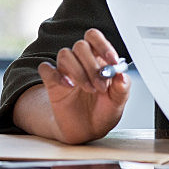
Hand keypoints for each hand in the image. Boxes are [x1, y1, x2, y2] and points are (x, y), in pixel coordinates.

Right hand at [32, 28, 131, 143]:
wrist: (88, 131)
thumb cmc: (104, 111)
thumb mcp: (118, 102)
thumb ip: (122, 87)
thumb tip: (122, 74)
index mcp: (99, 59)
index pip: (95, 38)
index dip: (103, 45)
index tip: (112, 61)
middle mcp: (81, 61)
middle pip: (81, 45)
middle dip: (92, 65)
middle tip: (101, 86)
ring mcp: (66, 71)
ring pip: (65, 54)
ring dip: (78, 71)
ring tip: (89, 89)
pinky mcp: (52, 83)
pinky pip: (46, 69)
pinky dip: (56, 75)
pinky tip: (68, 86)